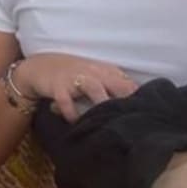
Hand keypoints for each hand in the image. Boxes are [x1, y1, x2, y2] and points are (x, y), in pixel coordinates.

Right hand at [12, 53, 138, 121]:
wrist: (40, 66)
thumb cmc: (74, 74)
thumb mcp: (97, 75)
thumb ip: (116, 87)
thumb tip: (141, 106)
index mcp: (107, 72)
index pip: (129, 85)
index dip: (139, 100)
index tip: (146, 116)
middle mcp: (94, 73)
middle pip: (117, 85)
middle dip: (127, 100)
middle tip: (134, 120)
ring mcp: (75, 78)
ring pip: (94, 88)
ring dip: (102, 103)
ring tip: (108, 121)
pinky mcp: (58, 86)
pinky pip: (67, 101)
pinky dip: (72, 113)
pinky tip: (75, 122)